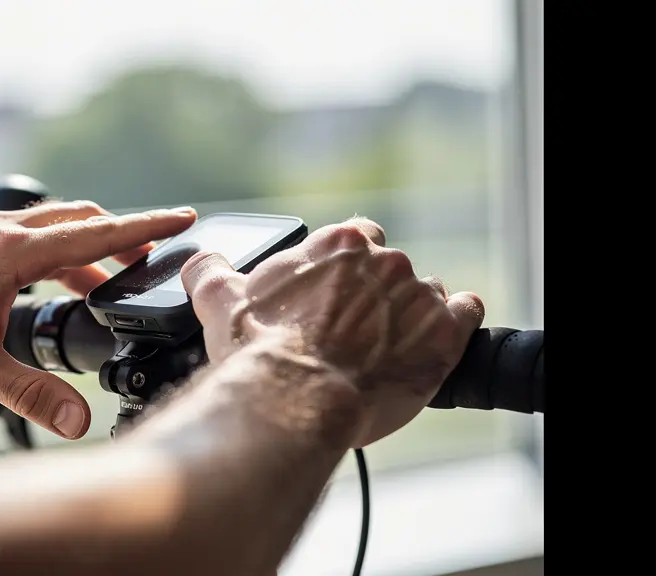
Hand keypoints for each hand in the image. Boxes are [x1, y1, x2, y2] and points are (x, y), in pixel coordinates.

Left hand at [0, 201, 196, 438]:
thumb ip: (30, 394)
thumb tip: (78, 421)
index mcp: (12, 253)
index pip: (96, 234)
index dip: (145, 227)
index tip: (184, 217)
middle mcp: (1, 231)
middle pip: (81, 221)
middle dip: (123, 237)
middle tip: (152, 258)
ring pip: (54, 227)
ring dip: (88, 248)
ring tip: (107, 283)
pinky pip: (29, 235)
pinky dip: (56, 252)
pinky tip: (52, 282)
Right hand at [179, 217, 483, 446]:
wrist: (298, 403)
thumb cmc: (262, 354)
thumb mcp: (222, 304)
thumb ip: (210, 272)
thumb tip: (199, 261)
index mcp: (337, 245)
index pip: (355, 238)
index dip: (347, 268)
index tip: (336, 293)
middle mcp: (384, 261)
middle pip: (390, 268)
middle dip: (376, 295)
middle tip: (352, 331)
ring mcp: (418, 296)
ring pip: (424, 294)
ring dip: (410, 315)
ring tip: (385, 348)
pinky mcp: (444, 335)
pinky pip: (466, 314)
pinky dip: (456, 322)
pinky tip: (436, 336)